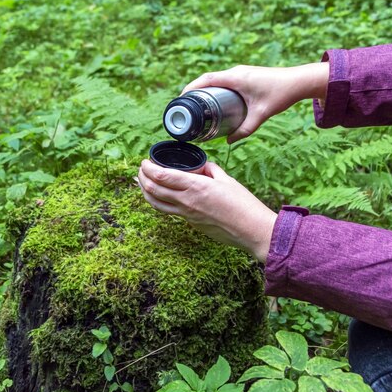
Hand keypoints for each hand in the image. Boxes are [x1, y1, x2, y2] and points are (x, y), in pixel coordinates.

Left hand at [137, 159, 276, 262]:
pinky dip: (158, 201)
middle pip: (153, 189)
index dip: (149, 168)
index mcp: (195, 186)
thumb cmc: (243, 204)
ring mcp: (187, 215)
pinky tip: (159, 196)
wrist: (251, 230)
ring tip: (142, 182)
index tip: (145, 161)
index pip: (162, 176)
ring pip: (156, 203)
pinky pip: (169, 211)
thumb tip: (201, 167)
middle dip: (142, 178)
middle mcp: (187, 201)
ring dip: (145, 192)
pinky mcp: (190, 223)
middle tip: (141, 170)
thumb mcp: (227, 180)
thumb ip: (210, 170)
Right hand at [182, 63, 328, 142]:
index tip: (181, 99)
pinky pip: (223, 80)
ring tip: (195, 104)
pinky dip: (214, 87)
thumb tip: (229, 142)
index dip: (191, 87)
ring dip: (204, 88)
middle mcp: (235, 72)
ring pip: (215, 78)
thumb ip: (245, 130)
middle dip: (193, 90)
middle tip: (185, 106)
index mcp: (235, 78)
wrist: (299, 81)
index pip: (206, 79)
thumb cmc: (281, 94)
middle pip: (207, 78)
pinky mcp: (245, 76)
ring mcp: (240, 73)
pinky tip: (212, 99)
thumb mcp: (261, 115)